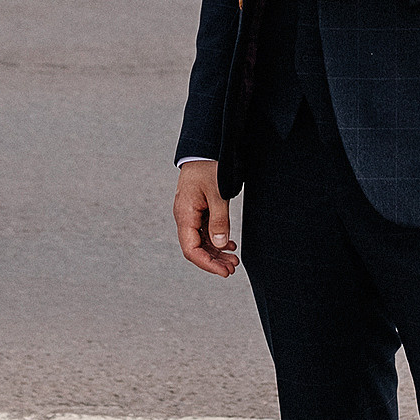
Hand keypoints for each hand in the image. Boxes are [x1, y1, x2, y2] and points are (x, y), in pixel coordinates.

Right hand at [173, 161, 237, 276]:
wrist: (205, 147)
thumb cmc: (209, 166)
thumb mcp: (218, 193)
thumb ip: (219, 220)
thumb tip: (219, 245)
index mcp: (185, 214)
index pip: (191, 249)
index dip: (207, 264)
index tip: (224, 272)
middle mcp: (184, 216)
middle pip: (196, 248)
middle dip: (214, 261)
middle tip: (233, 268)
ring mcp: (190, 213)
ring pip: (201, 241)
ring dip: (216, 252)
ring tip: (234, 259)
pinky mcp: (198, 209)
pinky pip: (204, 230)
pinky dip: (216, 239)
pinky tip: (229, 244)